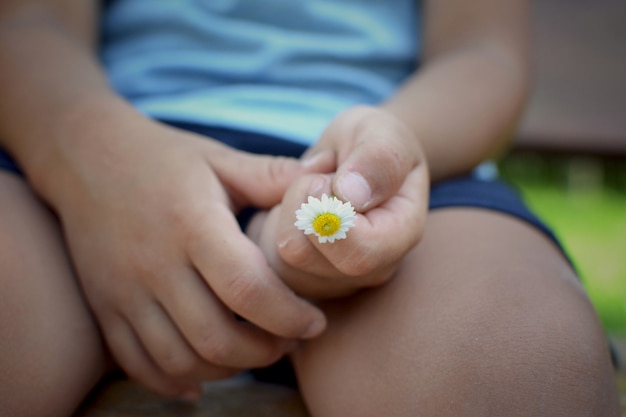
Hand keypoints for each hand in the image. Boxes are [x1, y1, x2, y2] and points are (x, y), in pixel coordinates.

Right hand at [50, 119, 332, 397]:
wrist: (86, 157)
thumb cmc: (164, 158)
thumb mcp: (221, 159)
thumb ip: (274, 176)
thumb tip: (331, 181)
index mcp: (193, 225)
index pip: (248, 289)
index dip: (290, 316)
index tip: (315, 322)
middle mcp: (155, 265)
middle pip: (216, 338)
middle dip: (265, 352)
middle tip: (290, 340)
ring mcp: (124, 292)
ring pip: (179, 360)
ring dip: (227, 369)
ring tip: (253, 351)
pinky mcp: (105, 307)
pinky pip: (138, 364)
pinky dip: (174, 381)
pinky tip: (203, 375)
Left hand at [247, 106, 429, 297]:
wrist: (353, 156)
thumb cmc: (372, 143)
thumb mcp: (382, 132)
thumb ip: (377, 159)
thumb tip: (350, 195)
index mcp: (400, 236)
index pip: (359, 254)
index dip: (327, 216)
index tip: (322, 179)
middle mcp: (370, 269)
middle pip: (305, 257)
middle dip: (298, 207)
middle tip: (315, 178)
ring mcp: (334, 280)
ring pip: (278, 256)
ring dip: (283, 212)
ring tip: (310, 190)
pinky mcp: (297, 278)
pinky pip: (262, 255)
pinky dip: (269, 222)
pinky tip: (294, 207)